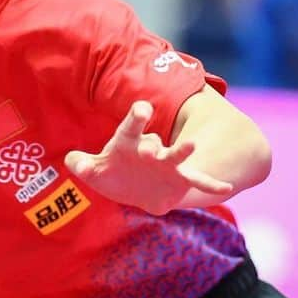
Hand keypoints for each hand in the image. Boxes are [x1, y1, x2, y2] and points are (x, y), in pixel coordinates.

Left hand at [64, 101, 232, 215]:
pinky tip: (225, 185)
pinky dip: (210, 183)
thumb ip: (82, 164)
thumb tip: (71, 160)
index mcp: (128, 141)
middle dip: (152, 145)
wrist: (133, 188)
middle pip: (152, 143)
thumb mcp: (94, 169)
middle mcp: (150, 149)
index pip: (130, 127)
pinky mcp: (179, 180)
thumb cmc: (112, 173)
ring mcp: (167, 163)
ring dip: (183, 151)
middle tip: (150, 149)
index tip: (142, 110)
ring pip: (177, 155)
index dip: (136, 118)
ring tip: (193, 145)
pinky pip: (196, 180)